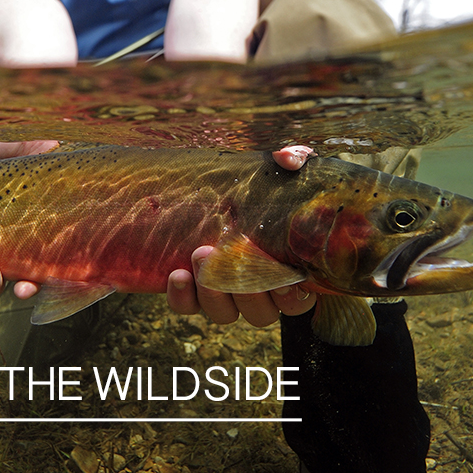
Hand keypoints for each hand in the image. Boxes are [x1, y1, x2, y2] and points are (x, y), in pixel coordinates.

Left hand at [165, 145, 318, 325]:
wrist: (220, 195)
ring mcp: (226, 297)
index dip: (291, 297)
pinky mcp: (195, 294)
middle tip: (229, 253)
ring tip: (200, 254)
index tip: (284, 281)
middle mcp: (259, 294)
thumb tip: (287, 158)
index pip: (295, 301)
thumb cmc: (263, 189)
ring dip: (212, 292)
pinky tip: (177, 274)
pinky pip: (188, 307)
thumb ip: (295, 160)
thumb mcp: (283, 171)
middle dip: (244, 289)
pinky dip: (182, 297)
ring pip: (224, 313)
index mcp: (289, 274)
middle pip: (259, 312)